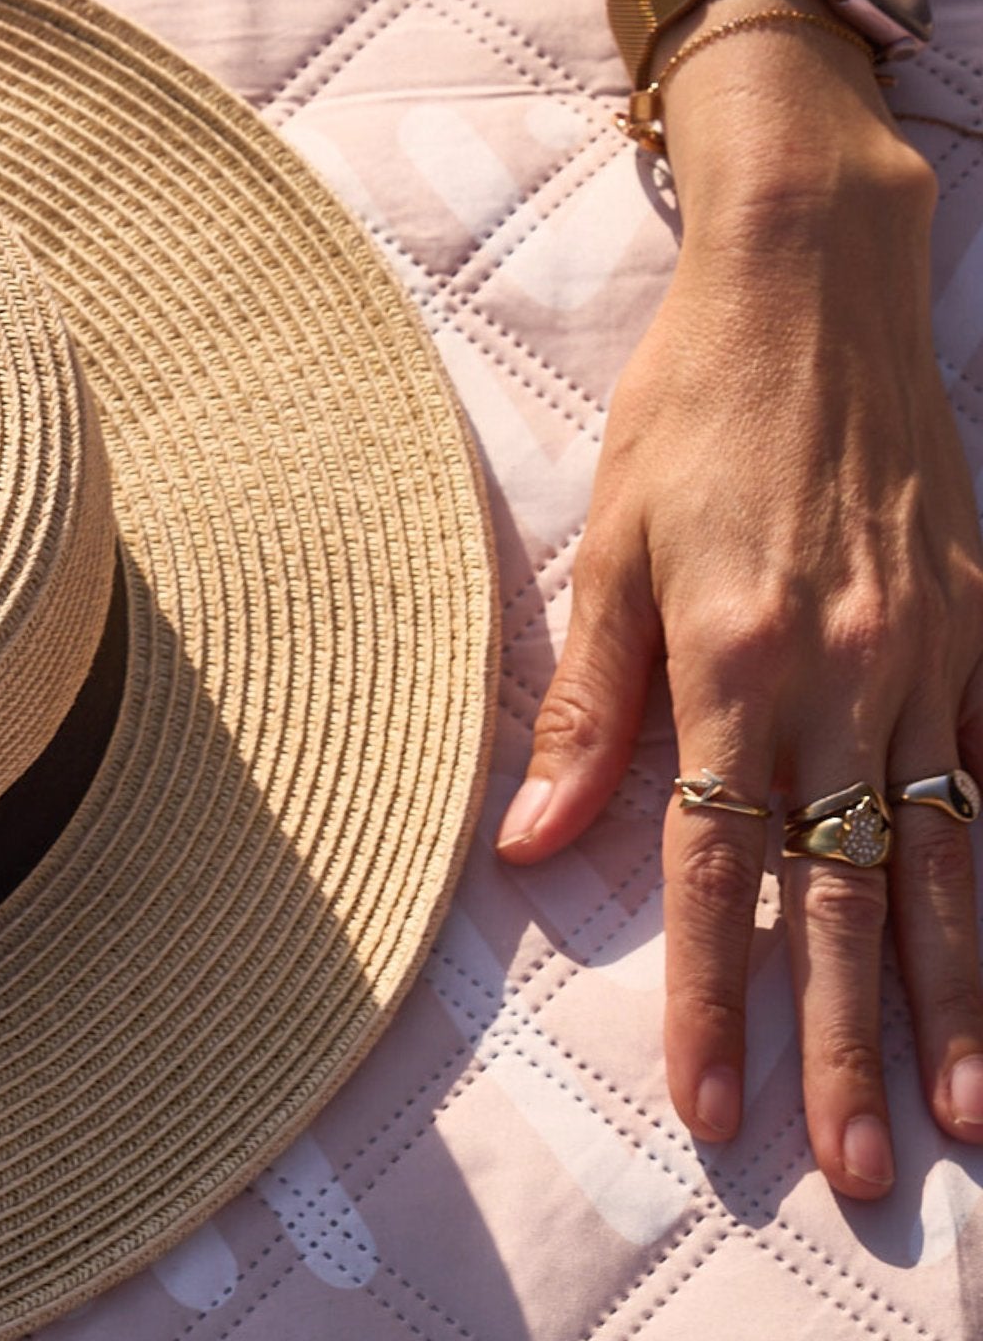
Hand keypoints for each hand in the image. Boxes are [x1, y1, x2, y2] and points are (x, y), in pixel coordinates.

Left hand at [495, 9, 982, 1197]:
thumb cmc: (688, 414)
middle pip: (842, 896)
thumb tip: (530, 849)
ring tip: (962, 1117)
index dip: (714, 999)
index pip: (719, 870)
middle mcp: (837, 677)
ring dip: (950, 998)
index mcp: (725, 661)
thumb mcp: (608, 546)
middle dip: (844, 1045)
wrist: (811, 294)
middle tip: (864, 1175)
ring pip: (943, 859)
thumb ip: (584, 709)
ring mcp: (927, 657)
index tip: (711, 1111)